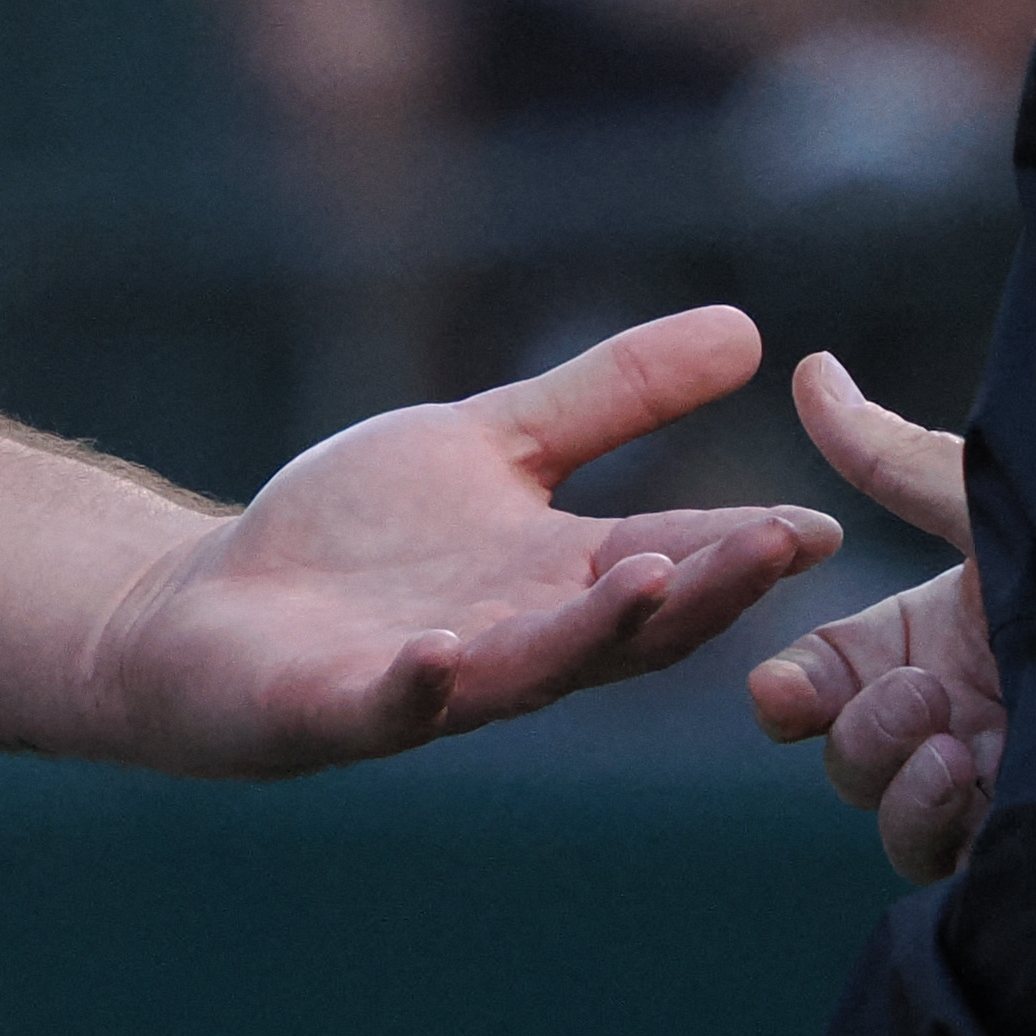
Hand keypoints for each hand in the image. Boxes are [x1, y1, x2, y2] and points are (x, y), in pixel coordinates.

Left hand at [101, 306, 836, 772]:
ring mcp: (434, 681)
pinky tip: (441, 652)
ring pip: (529, 669)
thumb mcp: (491, 443)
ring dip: (589, 630)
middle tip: (772, 549)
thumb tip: (747, 330)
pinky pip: (390, 706)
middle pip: (627, 625)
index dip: (744, 548)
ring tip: (648, 575)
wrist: (211, 606)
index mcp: (559, 576)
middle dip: (702, 590)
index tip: (825, 520)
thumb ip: (610, 400)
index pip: (673, 560)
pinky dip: (420, 685)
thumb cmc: (358, 537)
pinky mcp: (340, 705)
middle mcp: (515, 638)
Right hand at [742, 352, 1000, 881]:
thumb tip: (810, 368)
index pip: (819, 679)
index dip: (790, 689)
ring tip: (954, 750)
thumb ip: (895, 459)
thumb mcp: (996, 512)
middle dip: (862, 728)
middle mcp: (952, 715)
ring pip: (885, 812)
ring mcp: (991, 784)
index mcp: (929, 640)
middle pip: (844, 752)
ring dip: (896, 783)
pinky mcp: (1030, 841)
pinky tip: (979, 792)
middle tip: (923, 696)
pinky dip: (935, 828)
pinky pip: (941, 861)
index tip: (785, 690)